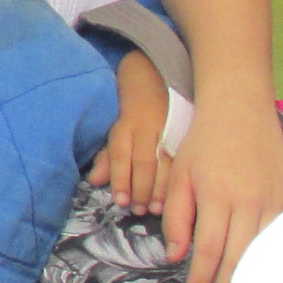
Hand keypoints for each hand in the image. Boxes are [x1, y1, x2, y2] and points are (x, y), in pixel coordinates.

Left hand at [88, 50, 173, 214]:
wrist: (156, 72)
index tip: (121, 201)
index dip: (120, 178)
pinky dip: (180, 177)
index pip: (121, 154)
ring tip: (157, 209)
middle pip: (144, 161)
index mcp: (126, 124)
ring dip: (161, 188)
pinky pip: (184, 156)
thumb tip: (95, 181)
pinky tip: (180, 195)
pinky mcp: (187, 129)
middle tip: (140, 211)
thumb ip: (108, 156)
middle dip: (142, 188)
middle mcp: (147, 126)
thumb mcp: (117, 126)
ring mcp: (170, 127)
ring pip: (166, 161)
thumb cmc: (134, 107)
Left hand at [159, 90, 282, 282]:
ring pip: (262, 254)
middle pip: (237, 260)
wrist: (241, 110)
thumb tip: (176, 257)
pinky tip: (260, 275)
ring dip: (246, 280)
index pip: (207, 252)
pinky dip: (271, 261)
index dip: (200, 280)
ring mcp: (275, 203)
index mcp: (217, 198)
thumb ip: (178, 218)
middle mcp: (249, 204)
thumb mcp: (180, 176)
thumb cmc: (204, 143)